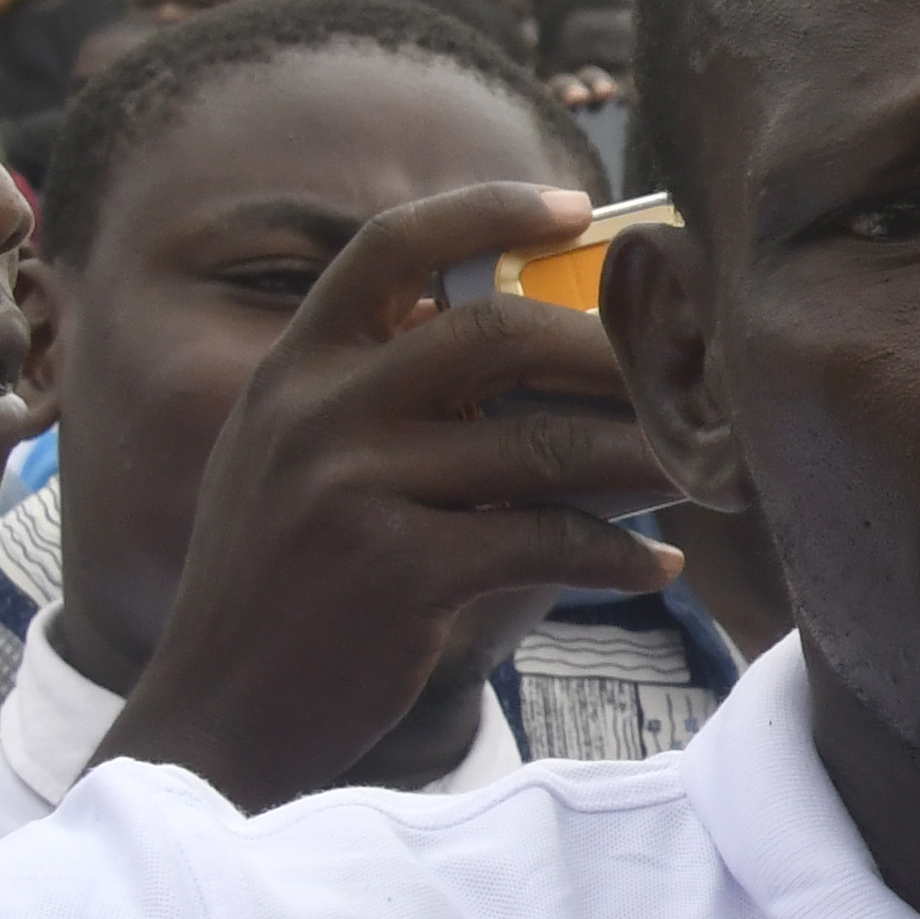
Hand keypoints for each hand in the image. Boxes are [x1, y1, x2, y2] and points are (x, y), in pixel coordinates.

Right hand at [95, 183, 678, 807]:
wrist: (220, 713)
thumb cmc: (292, 584)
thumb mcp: (300, 464)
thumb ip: (380, 398)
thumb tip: (542, 352)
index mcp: (294, 371)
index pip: (387, 247)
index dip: (486, 211)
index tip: (576, 204)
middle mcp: (313, 413)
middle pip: (491, 333)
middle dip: (604, 351)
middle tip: (682, 374)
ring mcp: (349, 490)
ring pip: (538, 444)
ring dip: (638, 456)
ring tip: (699, 468)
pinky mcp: (396, 572)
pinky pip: (546, 541)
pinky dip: (619, 555)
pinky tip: (656, 566)